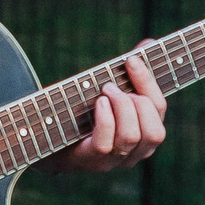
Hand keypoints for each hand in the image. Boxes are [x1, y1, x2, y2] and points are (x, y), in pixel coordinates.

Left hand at [43, 48, 166, 173]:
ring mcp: (114, 161)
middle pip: (155, 131)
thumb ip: (130, 70)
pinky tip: (97, 103)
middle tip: (111, 84)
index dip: (149, 82)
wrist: (44, 138)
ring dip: (121, 107)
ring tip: (103, 92)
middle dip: (138, 101)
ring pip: (133, 137)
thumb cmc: (82, 110)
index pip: (159, 110)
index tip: (131, 59)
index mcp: (143, 133)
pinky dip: (105, 119)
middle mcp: (134, 152)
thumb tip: (149, 42)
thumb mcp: (108, 89)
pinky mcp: (92, 162)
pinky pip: (106, 144)